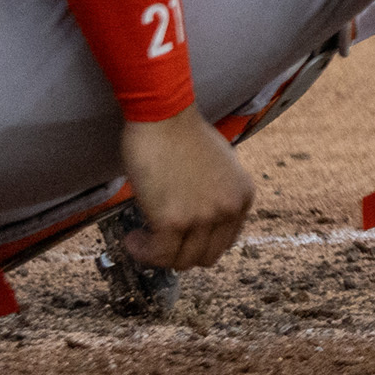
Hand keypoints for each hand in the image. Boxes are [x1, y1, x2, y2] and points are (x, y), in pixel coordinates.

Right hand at [115, 111, 255, 269]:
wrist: (163, 113)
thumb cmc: (182, 133)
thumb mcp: (218, 165)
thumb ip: (216, 194)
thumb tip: (199, 225)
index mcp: (242, 196)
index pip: (224, 242)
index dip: (198, 243)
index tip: (178, 238)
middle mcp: (229, 209)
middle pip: (206, 257)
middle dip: (180, 253)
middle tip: (158, 240)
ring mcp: (203, 217)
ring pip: (181, 260)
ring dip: (157, 254)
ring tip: (141, 238)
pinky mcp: (174, 220)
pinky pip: (158, 254)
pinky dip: (142, 251)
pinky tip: (132, 239)